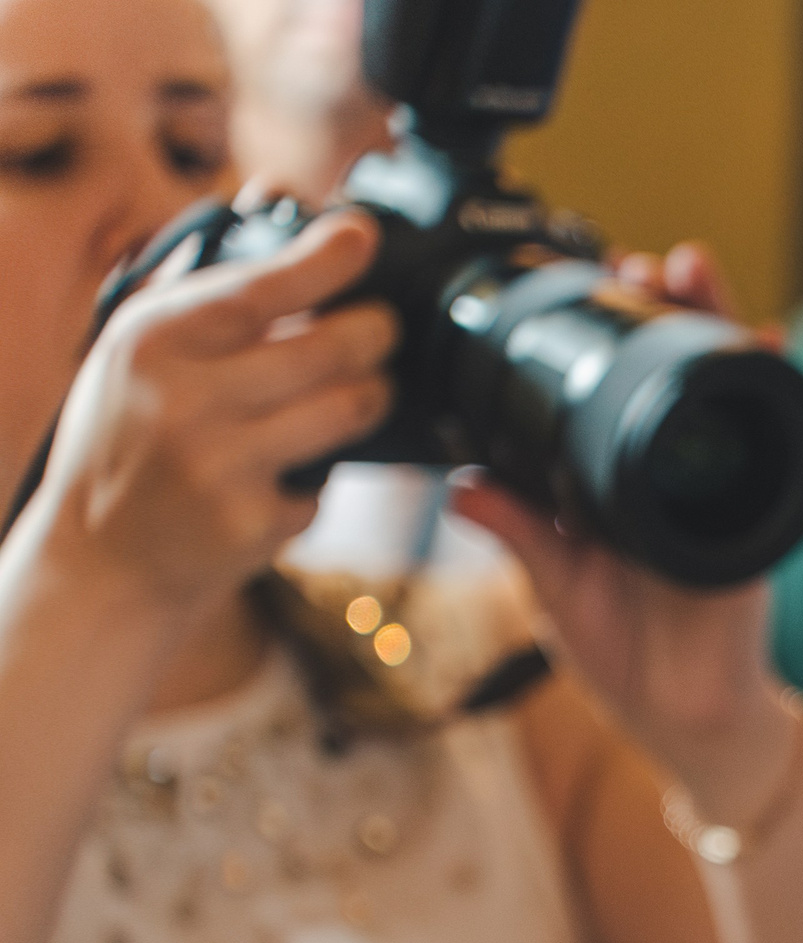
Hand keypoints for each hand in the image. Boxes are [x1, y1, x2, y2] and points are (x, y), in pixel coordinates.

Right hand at [25, 210, 392, 619]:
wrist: (100, 560)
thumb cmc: (130, 438)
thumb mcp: (139, 353)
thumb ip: (209, 290)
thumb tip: (283, 201)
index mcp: (152, 340)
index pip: (259, 288)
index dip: (324, 259)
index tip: (365, 235)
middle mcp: (183, 398)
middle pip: (329, 349)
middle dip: (375, 333)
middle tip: (381, 329)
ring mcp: (220, 465)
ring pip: (348, 410)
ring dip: (371, 396)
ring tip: (360, 392)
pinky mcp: (252, 523)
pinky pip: (329, 483)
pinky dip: (323, 477)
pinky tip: (290, 475)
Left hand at [449, 240, 796, 819]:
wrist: (681, 717)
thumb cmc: (624, 657)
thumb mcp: (554, 587)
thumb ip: (517, 532)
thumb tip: (462, 484)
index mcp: (618, 483)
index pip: (618, 392)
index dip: (611, 339)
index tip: (590, 286)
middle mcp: (673, 475)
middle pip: (680, 373)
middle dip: (671, 310)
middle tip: (647, 262)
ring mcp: (720, 489)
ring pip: (725, 390)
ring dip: (718, 327)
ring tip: (696, 274)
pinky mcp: (755, 513)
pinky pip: (773, 441)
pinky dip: (774, 390)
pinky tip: (768, 343)